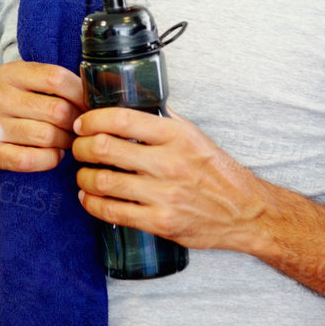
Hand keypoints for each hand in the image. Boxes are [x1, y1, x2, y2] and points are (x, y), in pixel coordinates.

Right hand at [0, 61, 86, 172]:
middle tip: (79, 127)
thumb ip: (53, 82)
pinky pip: (30, 159)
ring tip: (65, 140)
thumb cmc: (13, 102)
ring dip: (64, 142)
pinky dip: (49, 159)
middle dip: (76, 122)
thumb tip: (96, 92)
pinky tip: (52, 154)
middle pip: (57, 110)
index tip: (88, 104)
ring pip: (46, 136)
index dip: (80, 94)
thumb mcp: (26, 81)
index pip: (57, 79)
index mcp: (10, 73)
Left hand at [72, 108, 271, 254]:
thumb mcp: (195, 136)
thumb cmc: (217, 172)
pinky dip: (92, 204)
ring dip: (84, 177)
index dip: (93, 119)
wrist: (245, 211)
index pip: (121, 119)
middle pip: (105, 148)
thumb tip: (133, 102)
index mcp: (176, 135)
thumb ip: (164, 121)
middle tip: (79, 148)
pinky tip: (89, 198)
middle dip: (81, 147)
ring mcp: (165, 195)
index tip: (83, 123)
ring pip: (103, 181)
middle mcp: (170, 163)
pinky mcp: (161, 222)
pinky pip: (113, 212)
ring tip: (83, 175)